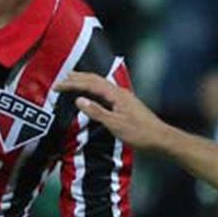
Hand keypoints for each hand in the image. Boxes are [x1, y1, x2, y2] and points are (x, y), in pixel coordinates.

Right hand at [58, 72, 175, 151]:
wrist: (160, 138)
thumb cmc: (139, 133)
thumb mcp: (115, 125)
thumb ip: (96, 112)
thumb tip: (78, 100)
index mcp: (116, 94)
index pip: (90, 83)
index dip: (72, 83)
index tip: (57, 86)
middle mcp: (120, 92)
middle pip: (95, 79)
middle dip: (77, 77)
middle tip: (61, 79)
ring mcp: (123, 97)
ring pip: (100, 83)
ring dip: (85, 81)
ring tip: (72, 80)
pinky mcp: (125, 103)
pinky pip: (105, 90)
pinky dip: (93, 88)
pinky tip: (91, 92)